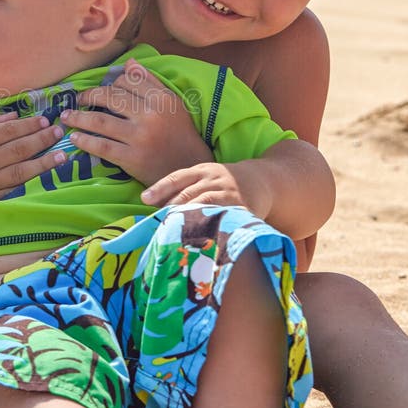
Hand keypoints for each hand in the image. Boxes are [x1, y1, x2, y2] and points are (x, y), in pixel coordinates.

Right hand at [0, 112, 65, 228]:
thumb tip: (12, 116)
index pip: (7, 131)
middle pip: (17, 149)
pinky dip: (27, 182)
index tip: (45, 119)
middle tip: (59, 132)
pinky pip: (9, 190)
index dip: (28, 125)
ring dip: (43, 162)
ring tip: (62, 155)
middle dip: (41, 139)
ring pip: (19, 172)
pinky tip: (41, 175)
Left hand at [60, 59, 212, 186]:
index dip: (110, 84)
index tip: (101, 90)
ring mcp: (139, 137)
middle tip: (78, 99)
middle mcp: (150, 116)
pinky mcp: (131, 158)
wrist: (188, 167)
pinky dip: (85, 140)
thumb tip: (129, 63)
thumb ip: (150, 82)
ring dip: (79, 117)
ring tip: (66, 116)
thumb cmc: (179, 133)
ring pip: (101, 121)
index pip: (127, 81)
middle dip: (89, 96)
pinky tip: (75, 138)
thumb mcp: (171, 103)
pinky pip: (102, 146)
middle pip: (111, 98)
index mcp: (161, 99)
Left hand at [141, 159, 271, 219]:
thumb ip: (182, 189)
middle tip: (157, 222)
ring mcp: (229, 193)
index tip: (145, 198)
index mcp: (201, 171)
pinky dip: (212, 225)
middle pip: (188, 193)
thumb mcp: (204, 178)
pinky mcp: (242, 207)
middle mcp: (214, 179)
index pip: (177, 178)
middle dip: (172, 208)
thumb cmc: (222, 184)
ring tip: (173, 231)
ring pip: (205, 204)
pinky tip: (200, 236)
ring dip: (188, 218)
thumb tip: (150, 204)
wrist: (261, 180)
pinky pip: (225, 216)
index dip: (161, 188)